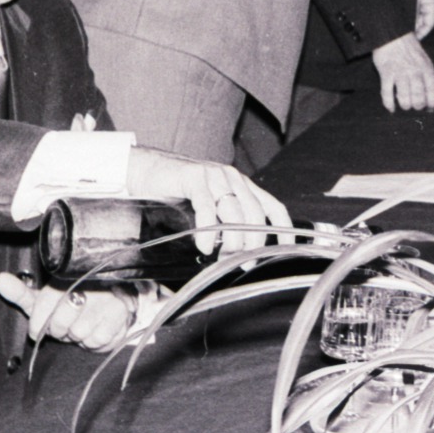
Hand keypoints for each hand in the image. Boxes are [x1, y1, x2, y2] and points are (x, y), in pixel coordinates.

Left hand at [0, 273, 137, 351]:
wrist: (109, 308)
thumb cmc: (71, 306)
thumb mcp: (44, 299)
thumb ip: (21, 292)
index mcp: (68, 277)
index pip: (46, 301)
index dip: (38, 322)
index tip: (38, 330)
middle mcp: (90, 283)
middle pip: (61, 320)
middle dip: (59, 330)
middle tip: (65, 326)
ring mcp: (108, 297)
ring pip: (79, 331)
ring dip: (77, 336)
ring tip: (81, 327)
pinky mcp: (122, 313)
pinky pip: (98, 339)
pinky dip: (93, 341)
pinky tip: (95, 330)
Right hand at [124, 147, 291, 255]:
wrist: (146, 170)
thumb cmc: (178, 193)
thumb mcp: (208, 209)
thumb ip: (223, 225)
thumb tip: (234, 256)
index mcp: (243, 186)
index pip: (273, 207)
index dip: (284, 229)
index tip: (287, 250)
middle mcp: (233, 179)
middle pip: (255, 213)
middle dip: (253, 242)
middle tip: (243, 262)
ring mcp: (215, 176)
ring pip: (234, 211)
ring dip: (232, 240)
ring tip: (224, 258)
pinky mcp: (194, 177)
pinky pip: (207, 206)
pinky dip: (208, 230)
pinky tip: (204, 246)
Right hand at [374, 31, 433, 112]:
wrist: (393, 34)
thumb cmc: (409, 49)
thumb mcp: (425, 60)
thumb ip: (429, 76)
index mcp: (427, 68)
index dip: (433, 102)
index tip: (430, 108)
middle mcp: (415, 71)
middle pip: (419, 97)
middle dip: (418, 106)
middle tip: (415, 106)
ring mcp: (400, 72)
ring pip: (404, 97)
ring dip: (405, 105)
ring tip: (405, 105)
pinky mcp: (386, 73)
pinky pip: (387, 93)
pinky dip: (389, 103)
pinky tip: (391, 108)